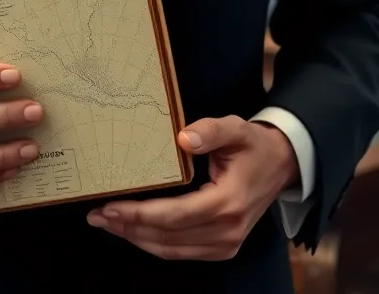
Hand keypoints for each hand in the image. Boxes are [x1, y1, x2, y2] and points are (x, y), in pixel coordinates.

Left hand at [86, 116, 298, 260]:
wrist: (281, 166)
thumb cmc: (253, 146)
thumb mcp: (236, 128)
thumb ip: (210, 131)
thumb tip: (184, 138)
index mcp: (227, 203)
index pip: (175, 216)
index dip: (139, 215)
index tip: (110, 206)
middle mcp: (226, 230)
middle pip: (167, 237)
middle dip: (128, 228)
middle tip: (96, 215)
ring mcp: (225, 243)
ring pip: (171, 249)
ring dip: (136, 238)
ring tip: (107, 223)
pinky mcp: (222, 247)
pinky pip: (181, 251)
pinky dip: (154, 243)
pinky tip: (134, 231)